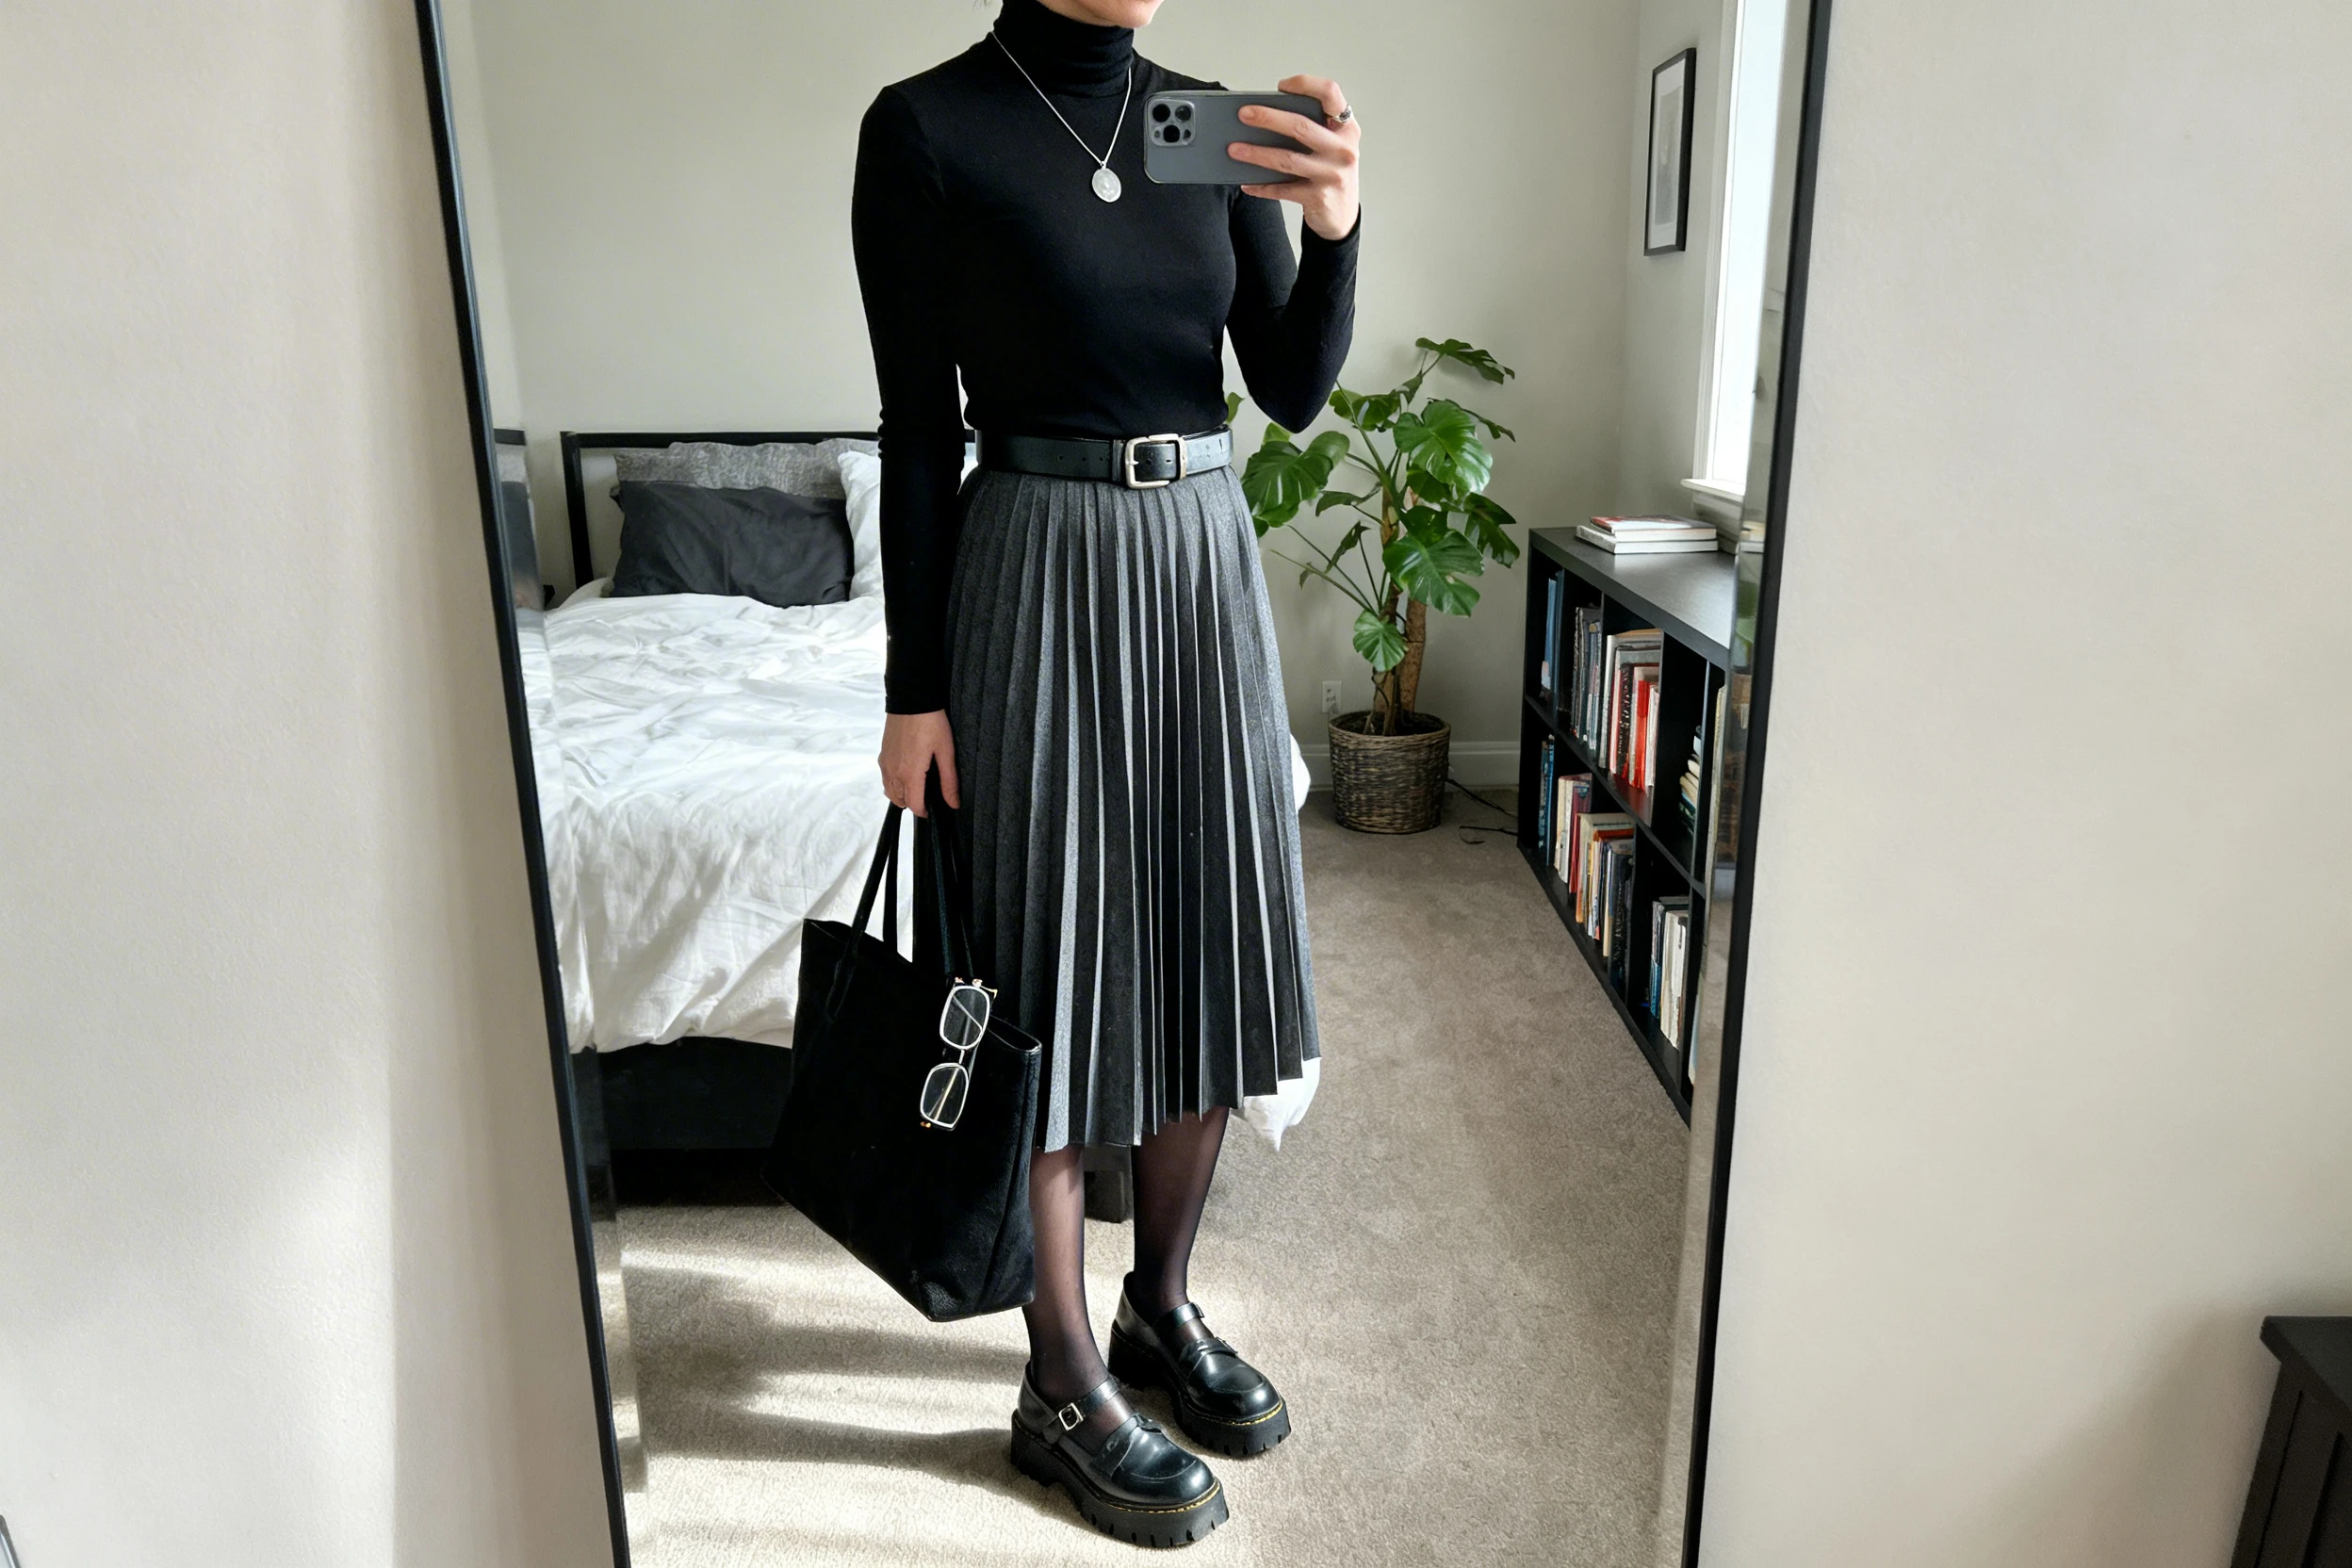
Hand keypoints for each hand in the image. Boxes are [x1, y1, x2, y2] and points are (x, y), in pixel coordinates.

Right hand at [879, 710, 959, 815]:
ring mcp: (885, 762)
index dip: (923, 811)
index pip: (913, 804)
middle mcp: (893, 771)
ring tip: (916, 788)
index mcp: (910, 773)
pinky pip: (885, 777)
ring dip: (901, 795)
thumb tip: (953, 804)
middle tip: (927, 797)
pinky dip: (893, 782)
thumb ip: (949, 780)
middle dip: (912, 803)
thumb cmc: (931, 722)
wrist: (911, 698)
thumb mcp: (946, 751)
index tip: (931, 810)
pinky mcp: (882, 754)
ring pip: (889, 791)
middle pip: (899, 800)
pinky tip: (906, 773)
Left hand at [1230, 75, 1360, 241]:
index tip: (1281, 86)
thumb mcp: (1331, 146)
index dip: (1305, 84)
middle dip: (1268, 118)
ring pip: (1287, 159)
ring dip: (1256, 153)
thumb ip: (1313, 128)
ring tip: (1233, 149)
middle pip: (1301, 126)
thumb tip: (1266, 115)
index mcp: (1347, 128)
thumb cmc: (1331, 171)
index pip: (1331, 93)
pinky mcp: (1318, 198)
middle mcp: (1343, 149)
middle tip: (1243, 114)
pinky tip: (1247, 183)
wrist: (1343, 217)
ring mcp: (1332, 175)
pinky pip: (1283, 189)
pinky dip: (1262, 186)